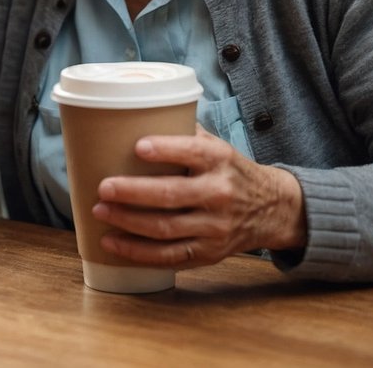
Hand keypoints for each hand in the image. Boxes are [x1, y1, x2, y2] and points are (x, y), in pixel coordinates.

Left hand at [90, 127, 306, 268]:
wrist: (272, 209)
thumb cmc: (231, 171)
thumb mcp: (217, 146)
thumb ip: (183, 133)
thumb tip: (135, 116)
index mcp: (220, 160)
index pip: (192, 152)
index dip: (164, 150)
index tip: (137, 147)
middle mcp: (218, 194)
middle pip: (171, 195)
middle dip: (133, 192)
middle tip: (104, 187)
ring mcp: (214, 228)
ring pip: (165, 228)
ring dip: (128, 222)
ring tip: (100, 211)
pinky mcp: (208, 253)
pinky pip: (168, 257)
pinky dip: (137, 252)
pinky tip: (112, 243)